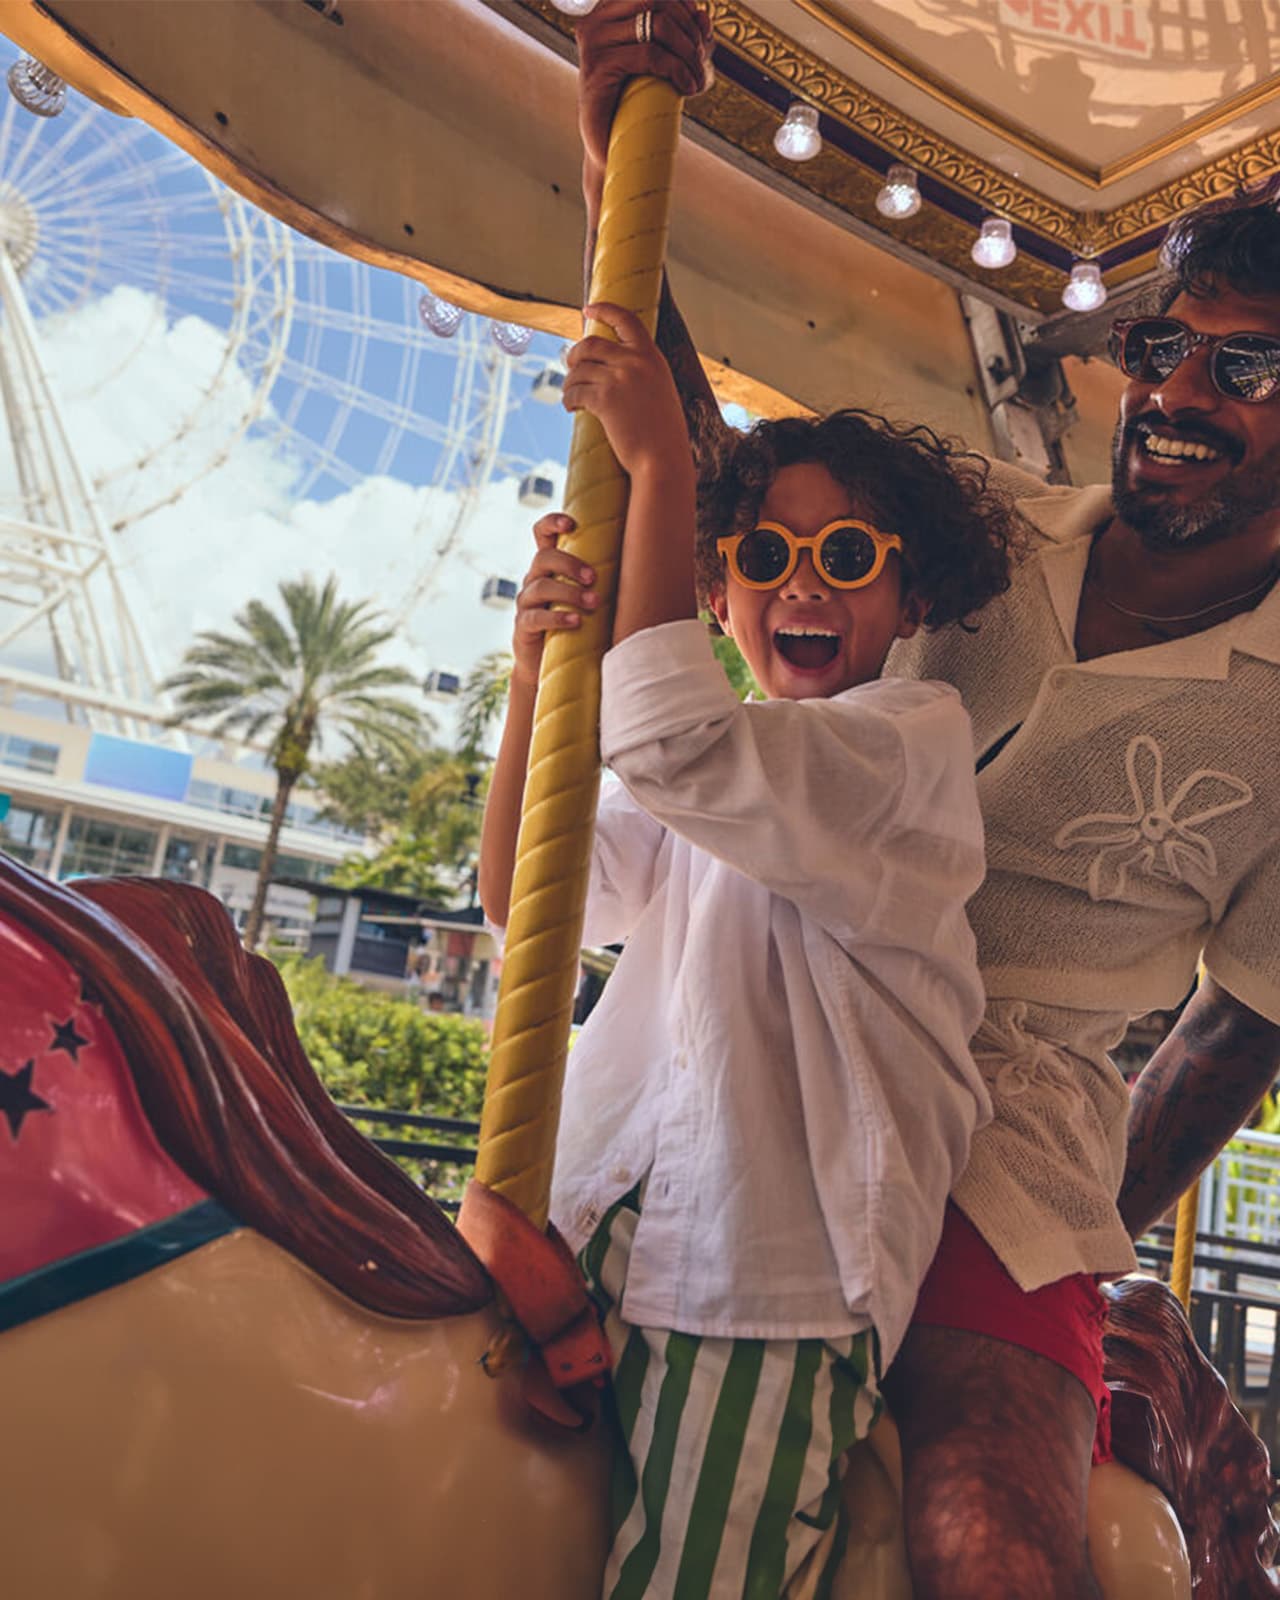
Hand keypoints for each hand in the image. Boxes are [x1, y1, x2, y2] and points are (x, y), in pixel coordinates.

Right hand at [512, 513, 598, 686]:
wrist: (546, 664)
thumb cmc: (577, 626)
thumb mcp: (588, 598)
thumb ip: (603, 581)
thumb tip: (647, 567)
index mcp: (549, 567)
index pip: (541, 534)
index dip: (552, 523)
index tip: (572, 524)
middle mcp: (534, 579)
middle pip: (544, 557)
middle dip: (570, 564)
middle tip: (594, 578)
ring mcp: (526, 603)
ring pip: (541, 586)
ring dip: (570, 593)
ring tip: (593, 603)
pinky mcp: (523, 627)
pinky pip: (536, 618)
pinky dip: (558, 618)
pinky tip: (576, 622)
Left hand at [563, 302, 690, 477]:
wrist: (663, 459)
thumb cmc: (663, 435)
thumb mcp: (660, 392)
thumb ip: (642, 375)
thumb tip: (614, 369)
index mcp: (652, 357)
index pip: (627, 320)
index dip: (604, 310)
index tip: (588, 309)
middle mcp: (635, 362)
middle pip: (591, 344)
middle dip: (575, 353)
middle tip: (571, 364)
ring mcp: (619, 379)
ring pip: (579, 369)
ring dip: (570, 381)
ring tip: (570, 393)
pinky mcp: (604, 399)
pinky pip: (575, 391)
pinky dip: (569, 399)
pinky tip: (570, 407)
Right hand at [576, 1, 712, 174]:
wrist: (611, 148)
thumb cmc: (635, 106)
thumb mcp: (665, 64)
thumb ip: (683, 36)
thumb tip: (703, 14)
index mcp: (608, 12)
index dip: (684, 6)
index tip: (700, 37)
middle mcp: (597, 20)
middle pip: (658, 0)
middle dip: (689, 29)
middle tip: (700, 62)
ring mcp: (595, 41)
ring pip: (658, 24)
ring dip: (687, 51)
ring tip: (696, 78)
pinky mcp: (599, 66)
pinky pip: (651, 54)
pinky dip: (677, 69)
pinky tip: (688, 87)